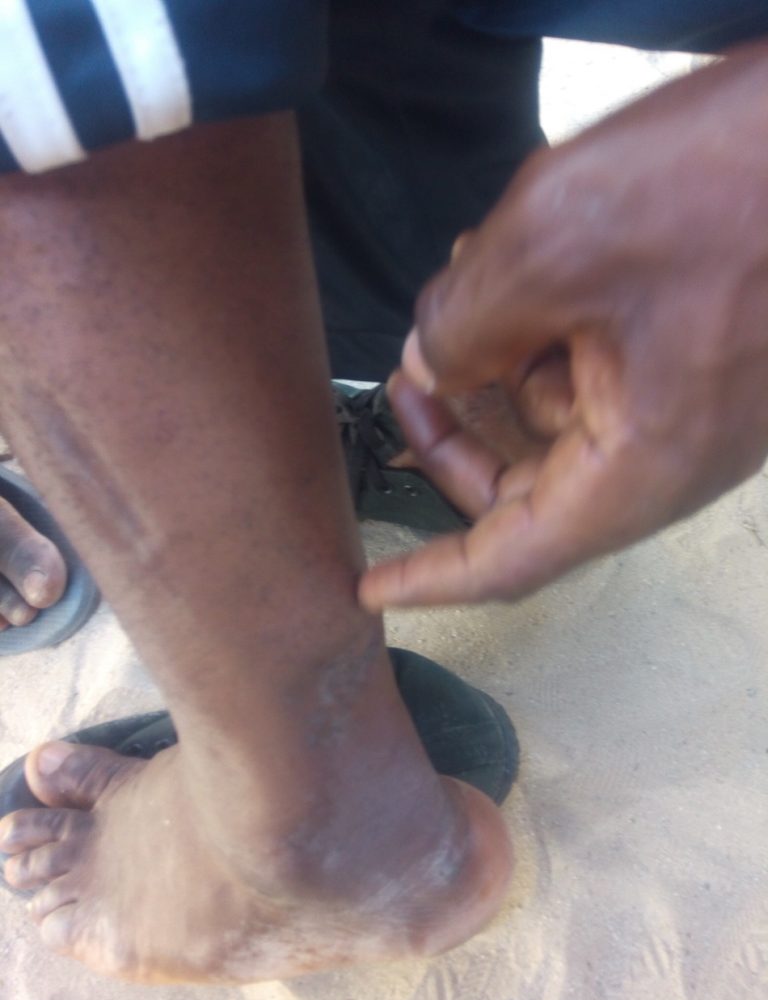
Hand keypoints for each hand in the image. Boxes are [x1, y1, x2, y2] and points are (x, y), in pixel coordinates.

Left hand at [360, 44, 767, 608]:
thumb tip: (430, 363)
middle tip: (406, 380)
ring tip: (467, 286)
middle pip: (528, 491)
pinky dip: (546, 337)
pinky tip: (521, 269)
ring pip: (560, 423)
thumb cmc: (720, 183)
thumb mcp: (548, 249)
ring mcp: (690, 410)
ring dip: (500, 368)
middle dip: (453, 438)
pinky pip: (601, 376)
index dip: (433, 578)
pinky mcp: (701, 360)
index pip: (511, 558)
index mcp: (635, 469)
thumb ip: (462, 324)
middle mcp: (668, 459)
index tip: (374, 589)